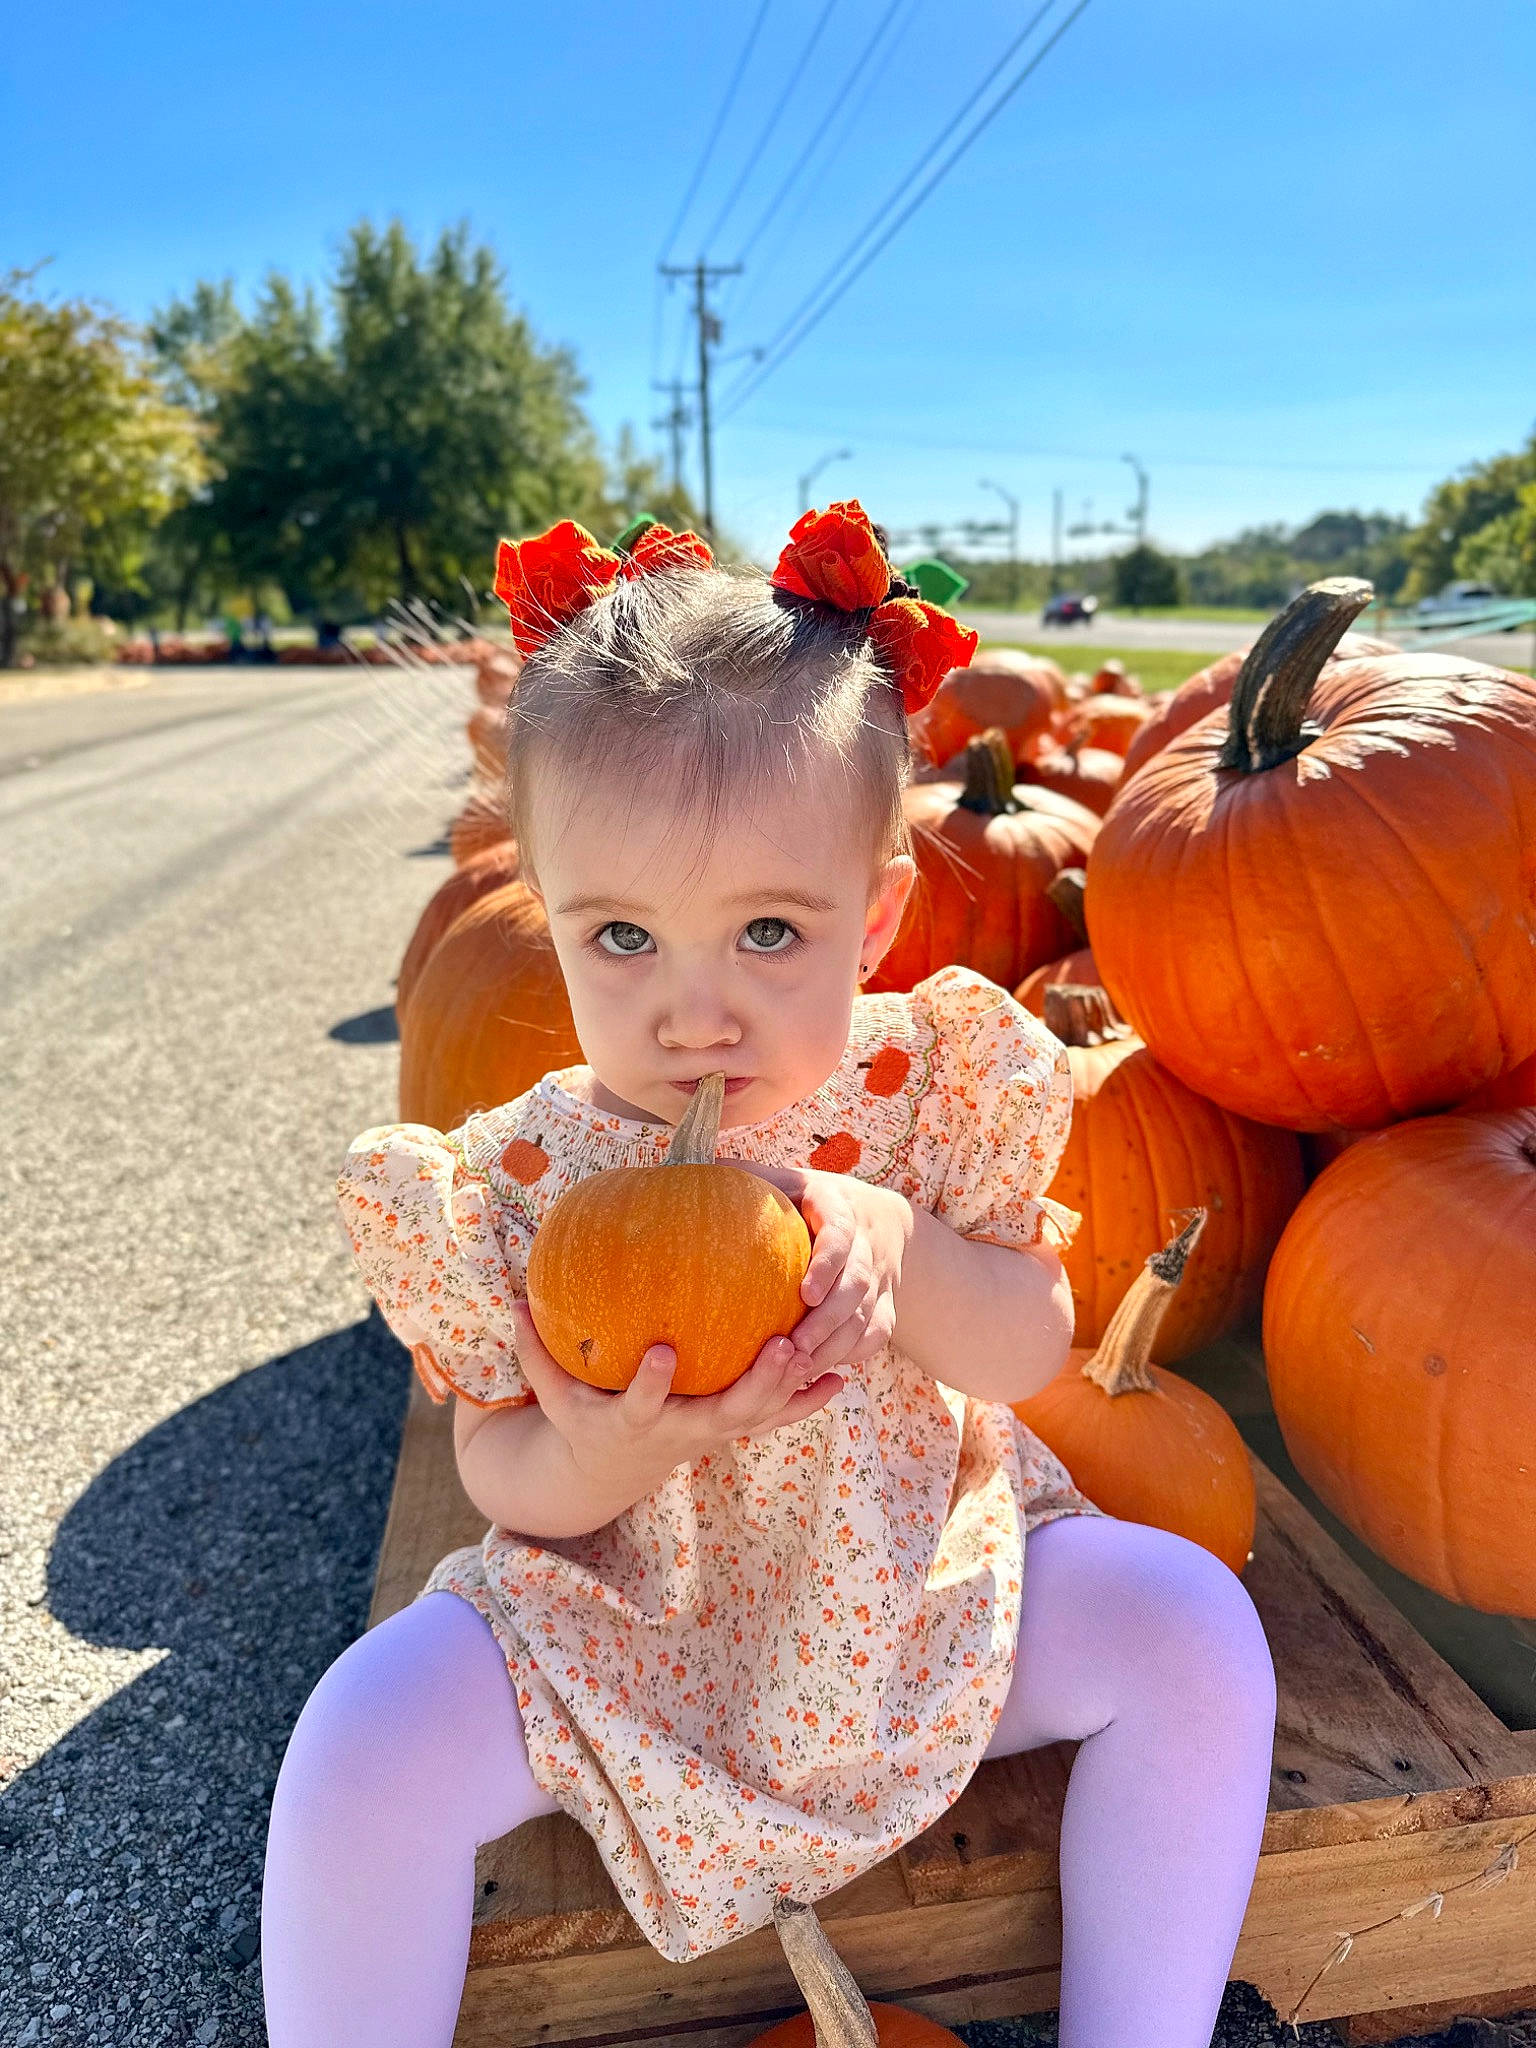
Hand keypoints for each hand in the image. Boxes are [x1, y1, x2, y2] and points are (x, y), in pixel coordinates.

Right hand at [509, 1300, 843, 1500]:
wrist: (609, 1469)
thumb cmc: (581, 1417)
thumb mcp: (553, 1393)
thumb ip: (535, 1350)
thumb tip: (513, 1299)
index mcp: (631, 1421)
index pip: (641, 1403)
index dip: (650, 1383)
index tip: (661, 1352)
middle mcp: (678, 1433)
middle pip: (723, 1416)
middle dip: (754, 1385)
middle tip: (781, 1347)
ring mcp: (710, 1434)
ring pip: (758, 1416)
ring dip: (789, 1390)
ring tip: (815, 1353)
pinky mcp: (732, 1430)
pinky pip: (776, 1417)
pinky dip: (806, 1402)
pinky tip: (841, 1374)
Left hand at [720, 1161, 912, 1375]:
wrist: (877, 1219)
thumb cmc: (808, 1200)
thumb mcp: (784, 1180)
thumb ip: (746, 1176)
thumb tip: (689, 1171)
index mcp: (839, 1207)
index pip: (842, 1235)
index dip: (827, 1265)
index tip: (804, 1294)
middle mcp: (867, 1244)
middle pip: (856, 1287)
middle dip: (827, 1321)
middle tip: (792, 1348)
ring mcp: (880, 1278)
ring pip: (867, 1318)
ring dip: (835, 1347)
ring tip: (796, 1370)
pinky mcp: (887, 1305)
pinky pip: (877, 1335)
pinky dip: (852, 1355)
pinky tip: (816, 1371)